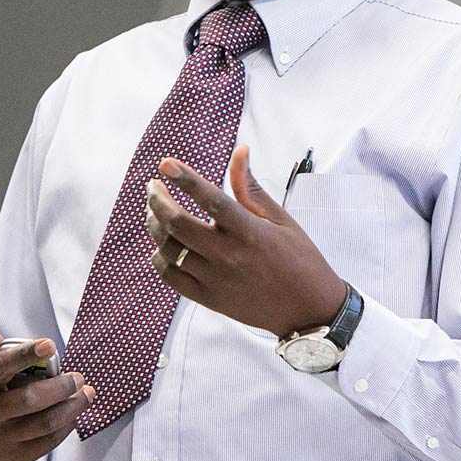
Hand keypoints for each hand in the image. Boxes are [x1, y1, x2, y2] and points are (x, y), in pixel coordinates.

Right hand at [0, 327, 94, 460]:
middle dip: (61, 387)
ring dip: (72, 407)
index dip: (25, 355)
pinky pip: (49, 442)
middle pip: (30, 399)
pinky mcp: (14, 458)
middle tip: (78, 378)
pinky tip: (74, 414)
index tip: (50, 345)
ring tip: (86, 394)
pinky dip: (67, 426)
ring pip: (45, 423)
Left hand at [145, 144, 349, 339]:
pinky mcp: (208, 298)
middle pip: (177, 223)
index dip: (185, 179)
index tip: (166, 164)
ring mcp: (215, 279)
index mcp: (250, 232)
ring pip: (169, 249)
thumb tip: (239, 151)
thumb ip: (250, 188)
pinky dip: (159, 258)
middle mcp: (229, 255)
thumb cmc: (299, 259)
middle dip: (158, 200)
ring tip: (154, 212)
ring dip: (155, 225)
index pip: (211, 199)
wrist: (307, 309)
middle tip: (153, 187)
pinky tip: (161, 245)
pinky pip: (170, 277)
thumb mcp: (280, 219)